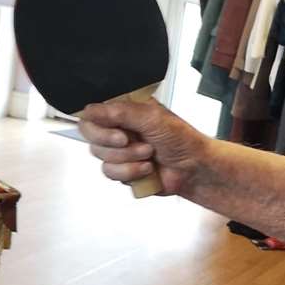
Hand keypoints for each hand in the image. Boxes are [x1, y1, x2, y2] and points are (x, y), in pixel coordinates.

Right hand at [78, 99, 206, 194]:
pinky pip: (111, 174)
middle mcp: (120, 130)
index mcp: (125, 112)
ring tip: (149, 154)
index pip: (92, 116)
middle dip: (117, 145)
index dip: (98, 127)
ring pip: (102, 158)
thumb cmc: (182, 139)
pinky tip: (147, 168)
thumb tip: (90, 111)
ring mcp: (121, 152)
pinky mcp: (124, 171)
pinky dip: (131, 173)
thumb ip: (119, 112)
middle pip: (92, 139)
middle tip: (136, 141)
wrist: (195, 168)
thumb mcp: (152, 118)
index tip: (119, 132)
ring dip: (128, 159)